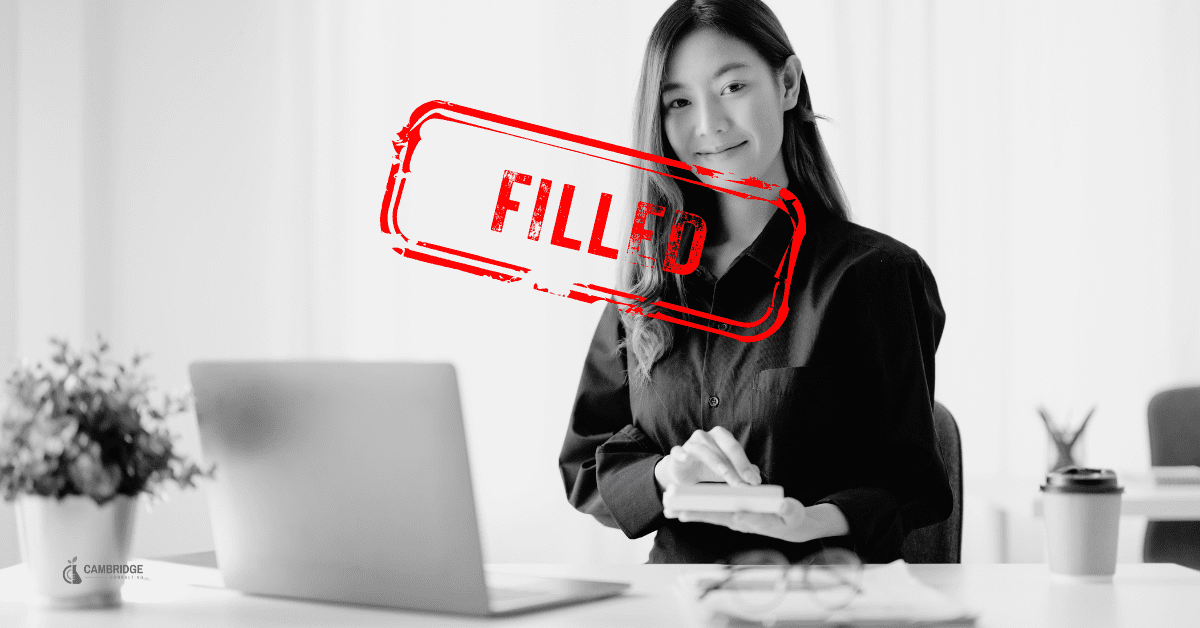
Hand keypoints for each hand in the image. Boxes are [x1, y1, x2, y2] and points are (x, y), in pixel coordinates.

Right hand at [655, 426, 761, 489]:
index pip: (736, 448)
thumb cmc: (708, 468)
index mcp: (721, 437)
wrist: (683, 471)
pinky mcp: (676, 453)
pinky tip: (685, 458)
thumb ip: (742, 473)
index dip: (746, 465)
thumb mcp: (727, 472)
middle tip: (743, 483)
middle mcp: (707, 436)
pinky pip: (677, 451)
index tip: (755, 482)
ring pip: (704, 450)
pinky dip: (681, 453)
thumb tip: (757, 477)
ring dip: (716, 463)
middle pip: (724, 446)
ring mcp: (691, 443)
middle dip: (736, 465)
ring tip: (725, 475)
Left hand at [668, 497, 808, 542]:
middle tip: (675, 512)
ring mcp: (735, 519)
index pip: (733, 517)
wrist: (790, 525)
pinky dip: (697, 510)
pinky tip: (682, 509)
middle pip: (714, 516)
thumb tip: (780, 505)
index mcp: (754, 520)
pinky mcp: (732, 515)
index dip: (715, 513)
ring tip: (670, 511)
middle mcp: (740, 521)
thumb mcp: (793, 513)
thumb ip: (787, 510)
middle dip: (694, 514)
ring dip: (690, 512)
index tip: (700, 512)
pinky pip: (712, 512)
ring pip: (710, 515)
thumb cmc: (791, 518)